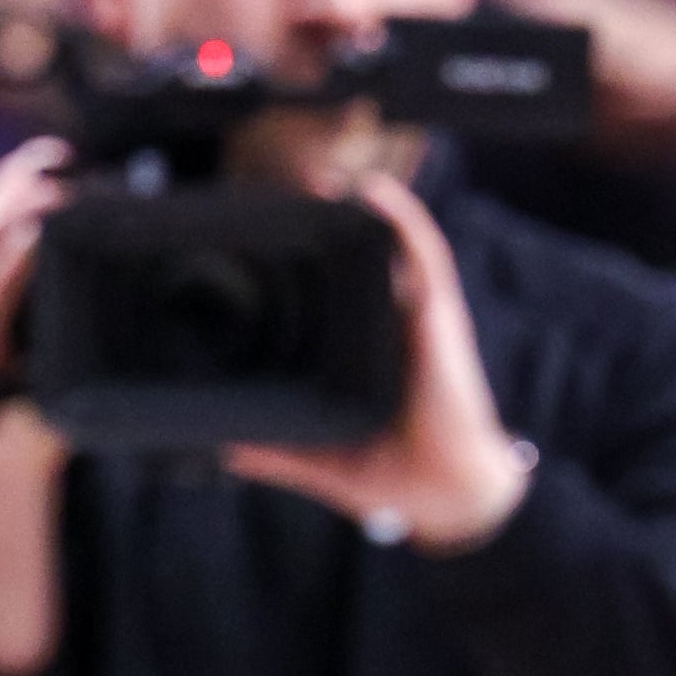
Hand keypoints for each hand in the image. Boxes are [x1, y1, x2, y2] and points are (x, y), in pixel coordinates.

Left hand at [223, 173, 532, 552]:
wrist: (448, 498)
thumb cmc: (401, 479)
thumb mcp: (324, 461)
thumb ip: (278, 451)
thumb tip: (226, 448)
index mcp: (374, 356)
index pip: (344, 297)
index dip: (315, 262)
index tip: (274, 236)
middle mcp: (398, 330)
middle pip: (368, 261)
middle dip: (334, 223)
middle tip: (286, 192)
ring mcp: (420, 321)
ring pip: (394, 247)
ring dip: (364, 208)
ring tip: (321, 177)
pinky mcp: (439, 321)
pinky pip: (424, 258)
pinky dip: (401, 220)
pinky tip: (372, 190)